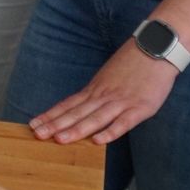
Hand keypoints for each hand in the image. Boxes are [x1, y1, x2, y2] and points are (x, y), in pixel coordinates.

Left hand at [29, 40, 178, 144]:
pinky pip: (123, 122)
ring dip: (77, 129)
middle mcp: (103, 95)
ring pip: (95, 118)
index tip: (34, 124)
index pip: (68, 104)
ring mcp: (121, 101)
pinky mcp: (140, 107)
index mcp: (95, 89)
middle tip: (37, 135)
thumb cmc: (132, 64)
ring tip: (60, 140)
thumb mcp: (108, 76)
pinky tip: (98, 141)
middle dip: (56, 125)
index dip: (51, 115)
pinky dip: (110, 132)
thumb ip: (97, 93)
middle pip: (76, 112)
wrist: (155, 48)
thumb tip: (81, 107)